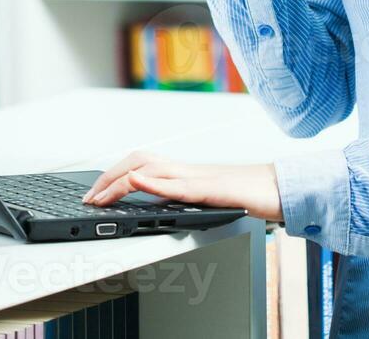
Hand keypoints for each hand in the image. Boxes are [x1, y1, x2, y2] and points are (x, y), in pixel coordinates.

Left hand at [81, 150, 283, 221]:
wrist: (279, 189)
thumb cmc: (247, 195)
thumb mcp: (206, 199)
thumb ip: (183, 200)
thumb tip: (158, 207)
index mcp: (183, 173)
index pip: (140, 164)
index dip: (113, 176)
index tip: (94, 195)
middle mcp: (186, 170)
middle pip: (138, 160)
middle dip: (108, 177)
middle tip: (89, 199)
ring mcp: (198, 177)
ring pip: (152, 168)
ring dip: (120, 180)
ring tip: (101, 195)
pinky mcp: (210, 189)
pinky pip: (177, 184)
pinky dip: (153, 181)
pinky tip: (136, 181)